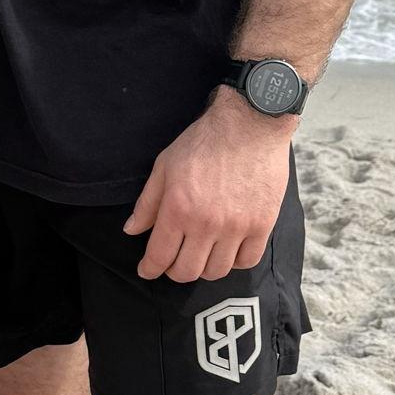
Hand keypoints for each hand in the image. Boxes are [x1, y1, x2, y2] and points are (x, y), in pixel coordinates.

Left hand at [123, 91, 294, 282]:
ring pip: (216, 271)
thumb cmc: (205, 141)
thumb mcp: (165, 165)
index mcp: (178, 208)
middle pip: (187, 271)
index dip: (149, 269)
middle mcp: (207, 223)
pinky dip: (233, 262)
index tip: (146, 270)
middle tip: (172, 261)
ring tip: (199, 254)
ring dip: (203, 268)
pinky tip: (226, 250)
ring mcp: (237, 227)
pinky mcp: (263, 225)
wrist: (250, 123)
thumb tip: (132, 230)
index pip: (159, 256)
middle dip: (173, 271)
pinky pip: (246, 261)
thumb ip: (148, 202)